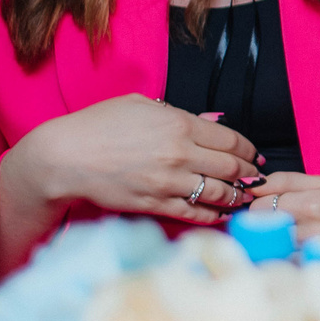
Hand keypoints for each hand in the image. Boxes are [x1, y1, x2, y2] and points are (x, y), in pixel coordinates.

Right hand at [4, 94, 258, 223]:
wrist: (63, 157)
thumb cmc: (98, 126)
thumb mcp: (140, 106)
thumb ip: (178, 114)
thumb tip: (211, 124)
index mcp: (178, 124)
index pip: (231, 140)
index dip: (248, 150)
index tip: (254, 156)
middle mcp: (179, 153)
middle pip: (231, 167)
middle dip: (249, 175)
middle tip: (255, 178)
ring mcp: (168, 181)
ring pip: (219, 193)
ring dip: (237, 196)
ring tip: (244, 197)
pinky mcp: (155, 203)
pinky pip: (195, 212)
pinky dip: (215, 215)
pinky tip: (223, 213)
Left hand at [247, 172, 319, 277]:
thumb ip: (286, 180)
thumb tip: (251, 186)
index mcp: (317, 202)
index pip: (261, 209)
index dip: (255, 211)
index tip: (262, 215)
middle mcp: (319, 230)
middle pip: (264, 234)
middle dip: (260, 232)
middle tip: (269, 232)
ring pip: (274, 255)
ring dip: (270, 251)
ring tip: (280, 247)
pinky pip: (290, 273)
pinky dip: (286, 268)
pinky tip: (293, 263)